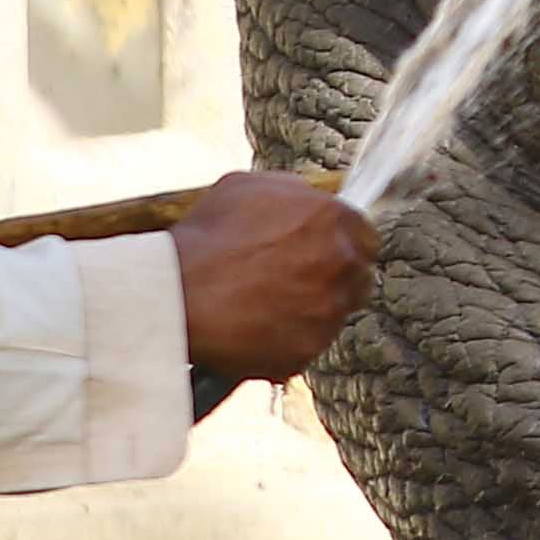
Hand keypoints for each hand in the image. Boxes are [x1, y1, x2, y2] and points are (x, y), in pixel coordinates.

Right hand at [168, 172, 381, 383]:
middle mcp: (340, 266)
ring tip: (265, 305)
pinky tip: (254, 328)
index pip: (365, 236)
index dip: (343, 243)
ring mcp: (326, 314)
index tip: (324, 251)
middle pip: (358, 277)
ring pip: (333, 315)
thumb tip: (310, 199)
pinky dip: (285, 340)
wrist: (174, 293)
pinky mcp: (305, 352)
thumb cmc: (205, 237)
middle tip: (294, 280)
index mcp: (332, 220)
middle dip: (333, 278)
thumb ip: (293, 192)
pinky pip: (304, 346)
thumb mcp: (249, 187)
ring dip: (310, 310)